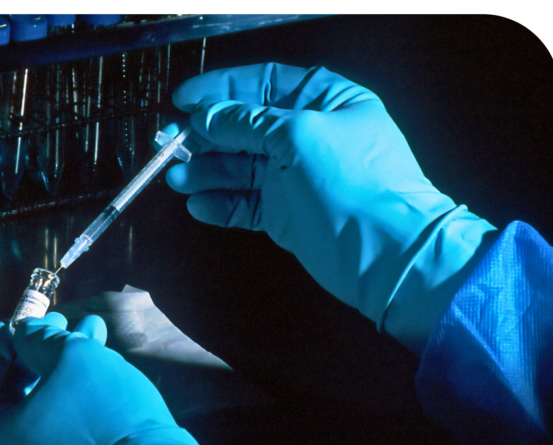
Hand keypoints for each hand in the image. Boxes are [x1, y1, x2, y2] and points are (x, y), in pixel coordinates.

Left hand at [0, 313, 223, 444]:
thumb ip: (39, 337)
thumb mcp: (71, 359)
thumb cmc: (101, 419)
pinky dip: (70, 403)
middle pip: (8, 400)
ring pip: (37, 415)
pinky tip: (101, 365)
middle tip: (60, 322)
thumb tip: (26, 332)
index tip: (16, 322)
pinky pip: (54, 439)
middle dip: (37, 354)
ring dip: (61, 372)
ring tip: (92, 332)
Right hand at [164, 63, 497, 352]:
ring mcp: (295, 177)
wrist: (386, 253)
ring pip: (240, 166)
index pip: (264, 83)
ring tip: (176, 179)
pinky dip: (220, 202)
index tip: (182, 100)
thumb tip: (205, 116)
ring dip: (206, 170)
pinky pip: (245, 202)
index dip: (221, 89)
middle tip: (166, 144)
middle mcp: (308, 135)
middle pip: (245, 125)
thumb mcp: (299, 136)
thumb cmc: (351, 182)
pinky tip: (198, 205)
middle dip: (205, 134)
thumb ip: (248, 123)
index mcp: (324, 101)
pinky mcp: (285, 215)